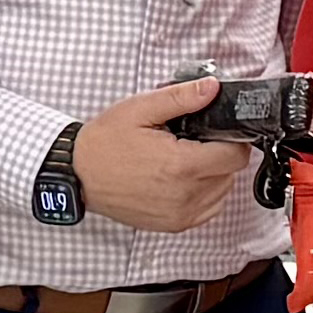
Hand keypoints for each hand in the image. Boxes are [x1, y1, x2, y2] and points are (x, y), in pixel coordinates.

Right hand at [71, 80, 254, 233]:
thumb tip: (212, 88)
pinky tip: (181, 178)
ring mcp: (180, 214)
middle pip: (230, 172)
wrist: (77, 174)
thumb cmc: (104, 144)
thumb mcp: (141, 109)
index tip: (214, 130)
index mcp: (181, 166)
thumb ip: (181, 97)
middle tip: (192, 140)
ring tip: (182, 159)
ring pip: (222, 191)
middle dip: (218, 153)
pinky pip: (208, 208)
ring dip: (212, 174)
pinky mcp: (174, 225)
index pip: (235, 154)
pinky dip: (203, 193)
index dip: (230, 138)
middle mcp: (184, 195)